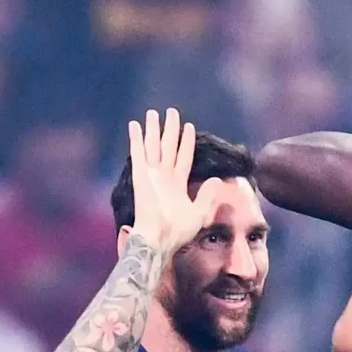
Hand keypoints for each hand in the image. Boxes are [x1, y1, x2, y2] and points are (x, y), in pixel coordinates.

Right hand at [126, 107, 226, 254]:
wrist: (161, 239)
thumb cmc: (178, 232)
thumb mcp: (198, 213)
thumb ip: (206, 195)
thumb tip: (217, 179)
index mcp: (177, 184)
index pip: (183, 157)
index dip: (186, 142)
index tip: (189, 127)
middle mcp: (164, 177)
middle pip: (168, 147)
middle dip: (170, 129)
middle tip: (171, 111)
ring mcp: (151, 175)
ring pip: (153, 146)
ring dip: (153, 129)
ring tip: (152, 113)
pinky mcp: (140, 176)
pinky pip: (138, 153)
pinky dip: (136, 139)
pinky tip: (134, 125)